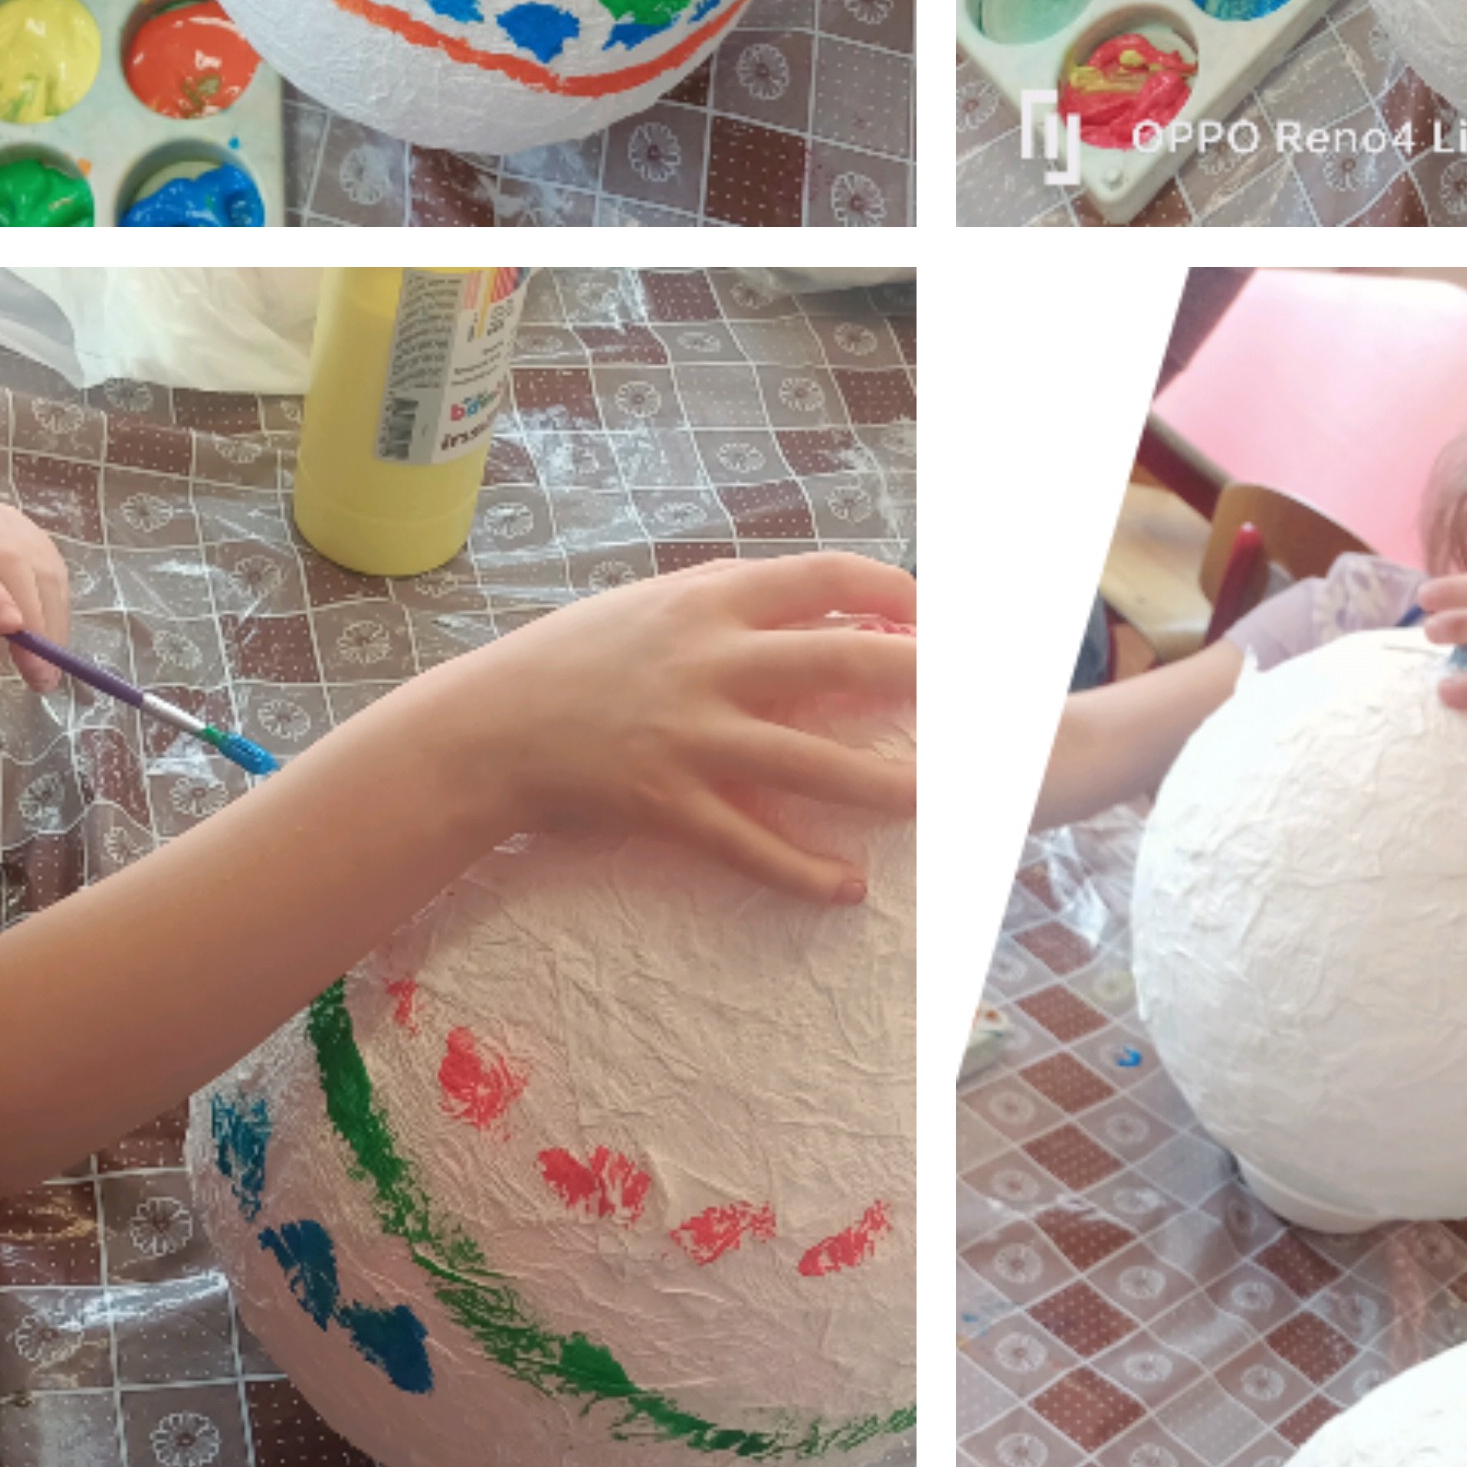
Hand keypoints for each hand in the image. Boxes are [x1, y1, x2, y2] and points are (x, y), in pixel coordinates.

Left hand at [0, 489, 73, 690]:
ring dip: (49, 620)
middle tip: (38, 669)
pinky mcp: (33, 534)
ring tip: (44, 671)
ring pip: (40, 564)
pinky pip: (56, 572)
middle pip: (8, 554)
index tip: (12, 630)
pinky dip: (57, 614)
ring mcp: (4, 517)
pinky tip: (50, 646)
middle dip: (29, 613)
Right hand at [439, 551, 914, 904]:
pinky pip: (753, 845)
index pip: (826, 578)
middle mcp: (712, 662)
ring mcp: (694, 736)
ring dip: (891, 786)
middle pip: (846, 662)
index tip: (940, 610)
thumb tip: (810, 594)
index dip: (895, 590)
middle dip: (925, 679)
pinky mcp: (670, 804)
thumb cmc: (567, 660)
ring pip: (816, 763)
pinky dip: (806, 870)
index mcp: (709, 602)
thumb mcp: (648, 604)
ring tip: (945, 804)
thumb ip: (728, 597)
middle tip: (981, 700)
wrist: (485, 728)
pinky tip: (849, 888)